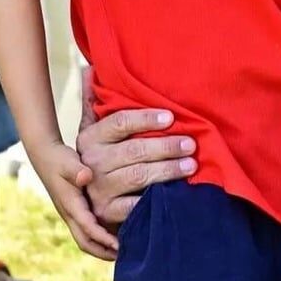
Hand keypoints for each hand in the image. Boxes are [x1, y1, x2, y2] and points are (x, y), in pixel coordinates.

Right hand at [30, 140, 119, 259]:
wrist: (43, 155)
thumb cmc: (59, 158)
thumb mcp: (67, 161)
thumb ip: (76, 169)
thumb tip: (85, 176)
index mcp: (69, 205)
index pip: (87, 228)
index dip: (103, 238)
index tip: (119, 246)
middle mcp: (69, 214)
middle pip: (85, 242)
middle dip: (103, 252)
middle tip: (124, 256)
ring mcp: (71, 214)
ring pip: (85, 239)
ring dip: (102, 248)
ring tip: (123, 252)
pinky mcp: (74, 211)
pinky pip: (87, 231)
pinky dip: (99, 238)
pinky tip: (115, 236)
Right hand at [75, 109, 196, 227]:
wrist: (89, 204)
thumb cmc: (101, 159)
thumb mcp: (94, 132)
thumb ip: (93, 102)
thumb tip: (89, 68)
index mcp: (89, 138)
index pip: (119, 123)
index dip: (146, 119)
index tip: (171, 117)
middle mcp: (92, 162)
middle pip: (133, 150)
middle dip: (166, 147)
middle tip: (191, 144)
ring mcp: (99, 189)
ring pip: (138, 175)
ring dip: (168, 169)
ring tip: (191, 165)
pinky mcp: (107, 212)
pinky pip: (136, 204)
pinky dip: (157, 197)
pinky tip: (177, 192)